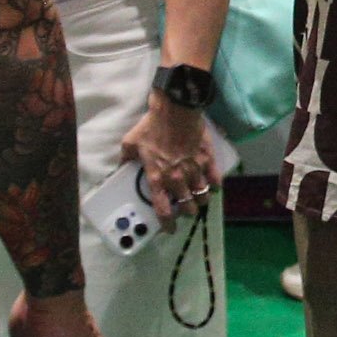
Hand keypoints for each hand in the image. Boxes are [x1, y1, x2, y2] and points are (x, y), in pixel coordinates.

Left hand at [120, 95, 221, 219]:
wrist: (175, 108)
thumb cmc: (151, 125)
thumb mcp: (130, 143)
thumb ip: (125, 159)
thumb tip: (121, 167)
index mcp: (157, 176)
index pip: (162, 209)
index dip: (167, 223)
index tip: (169, 228)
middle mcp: (177, 178)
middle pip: (187, 206)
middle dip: (187, 211)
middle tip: (185, 208)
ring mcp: (194, 169)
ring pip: (202, 196)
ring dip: (201, 200)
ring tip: (199, 199)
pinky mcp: (207, 158)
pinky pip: (216, 179)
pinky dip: (215, 185)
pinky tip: (213, 185)